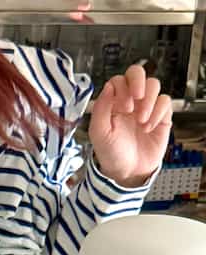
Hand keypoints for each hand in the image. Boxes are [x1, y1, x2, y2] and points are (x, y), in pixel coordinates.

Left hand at [89, 65, 171, 187]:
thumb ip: (100, 108)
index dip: (122, 88)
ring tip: (141, 121)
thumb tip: (108, 86)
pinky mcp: (161, 115)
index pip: (119, 79)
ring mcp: (146, 106)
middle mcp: (130, 101)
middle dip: (139, 82)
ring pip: (154, 85)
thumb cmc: (110, 154)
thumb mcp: (99, 133)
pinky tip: (148, 127)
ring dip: (148, 101)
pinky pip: (165, 102)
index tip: (121, 106)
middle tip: (136, 98)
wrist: (127, 172)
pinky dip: (158, 113)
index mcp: (112, 102)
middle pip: (138, 73)